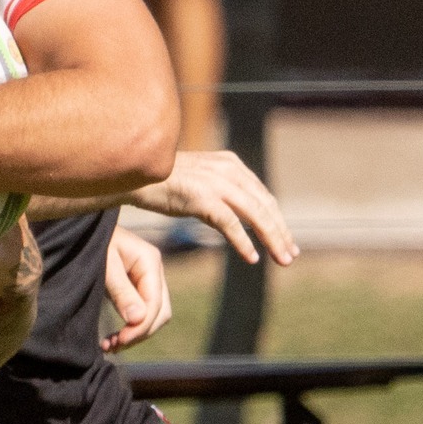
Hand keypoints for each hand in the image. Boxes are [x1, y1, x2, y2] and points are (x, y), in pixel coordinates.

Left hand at [101, 227, 171, 352]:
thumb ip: (121, 291)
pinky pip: (142, 312)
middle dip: (140, 333)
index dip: (140, 327)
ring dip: (136, 334)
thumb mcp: (103, 265)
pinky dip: (131, 327)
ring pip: (154, 315)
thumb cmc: (89, 241)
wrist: (81, 229)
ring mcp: (148, 279)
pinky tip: (113, 338)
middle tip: (114, 346)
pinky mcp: (137, 286)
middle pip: (160, 313)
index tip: (120, 341)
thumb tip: (137, 320)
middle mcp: (154, 271)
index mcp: (150, 261)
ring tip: (110, 346)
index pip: (155, 304)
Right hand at [129, 151, 297, 266]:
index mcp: (230, 164)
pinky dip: (244, 242)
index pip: (262, 195)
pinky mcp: (203, 197)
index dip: (277, 219)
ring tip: (281, 259)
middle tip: (290, 255)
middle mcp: (229, 170)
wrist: (132, 174)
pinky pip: (231, 224)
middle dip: (281, 232)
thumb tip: (233, 219)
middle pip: (265, 205)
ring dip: (272, 239)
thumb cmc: (159, 181)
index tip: (286, 240)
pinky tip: (252, 258)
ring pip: (255, 214)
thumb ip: (218, 194)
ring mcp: (217, 183)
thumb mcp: (197, 182)